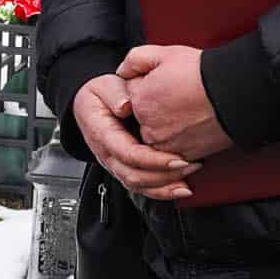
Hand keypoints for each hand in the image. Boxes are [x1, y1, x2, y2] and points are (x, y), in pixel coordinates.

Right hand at [73, 69, 199, 199]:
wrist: (88, 105)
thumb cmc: (98, 96)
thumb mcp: (103, 87)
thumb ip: (114, 94)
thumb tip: (126, 105)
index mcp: (103, 135)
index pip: (129, 154)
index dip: (154, 160)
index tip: (179, 159)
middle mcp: (107, 155)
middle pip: (135, 176)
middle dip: (165, 176)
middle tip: (190, 167)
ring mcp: (114, 165)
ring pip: (138, 186)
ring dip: (164, 188)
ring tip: (188, 185)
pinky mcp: (124, 169)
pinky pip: (141, 187)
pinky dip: (161, 191)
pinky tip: (179, 189)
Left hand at [122, 46, 233, 163]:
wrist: (236, 94)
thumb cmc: (204, 74)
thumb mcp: (164, 54)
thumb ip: (135, 60)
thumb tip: (123, 71)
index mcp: (140, 101)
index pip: (133, 93)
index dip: (150, 84)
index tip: (167, 82)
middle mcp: (148, 126)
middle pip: (144, 115)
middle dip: (157, 106)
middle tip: (180, 96)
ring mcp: (165, 144)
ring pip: (158, 134)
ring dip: (168, 124)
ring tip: (189, 109)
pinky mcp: (183, 156)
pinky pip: (174, 149)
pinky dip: (181, 139)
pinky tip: (193, 123)